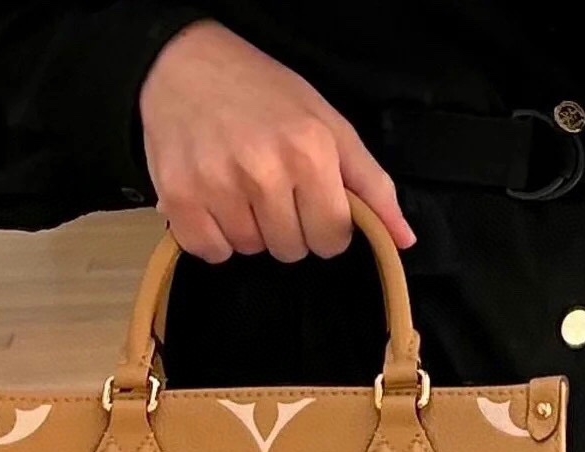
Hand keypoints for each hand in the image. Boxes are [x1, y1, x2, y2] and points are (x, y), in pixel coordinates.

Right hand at [139, 20, 415, 262]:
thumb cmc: (265, 96)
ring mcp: (217, 187)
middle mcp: (263, 171)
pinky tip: (215, 201)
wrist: (187, 67)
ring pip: (250, 251)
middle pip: (291, 250)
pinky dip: (214, 237)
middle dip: (287, 228)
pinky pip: (211, 252)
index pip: (332, 237)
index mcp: (309, 152)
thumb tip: (404, 240)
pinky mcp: (179, 199)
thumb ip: (371, 186)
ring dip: (249, 230)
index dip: (326, 227)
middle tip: (271, 188)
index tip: (311, 203)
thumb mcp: (329, 127)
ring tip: (240, 188)